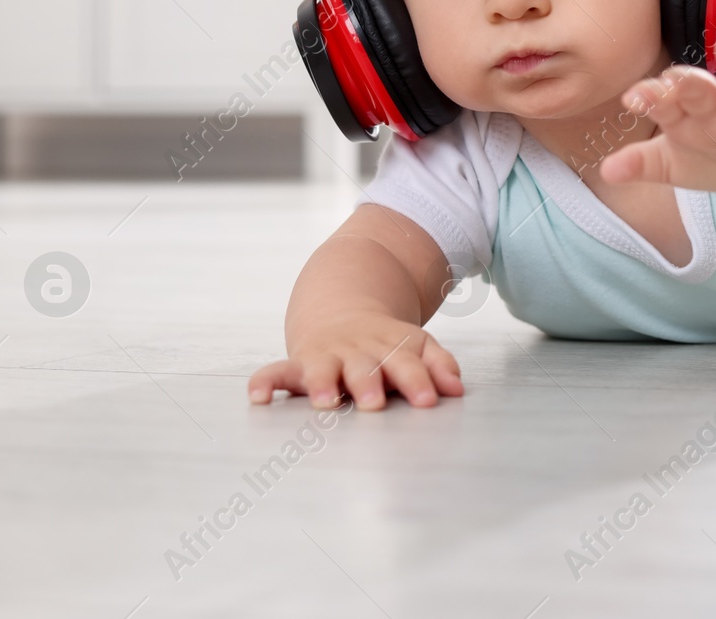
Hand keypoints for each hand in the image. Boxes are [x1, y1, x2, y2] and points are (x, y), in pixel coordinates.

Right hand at [247, 310, 463, 410]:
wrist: (342, 311)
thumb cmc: (385, 344)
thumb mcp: (416, 346)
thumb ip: (438, 365)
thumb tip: (457, 388)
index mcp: (390, 348)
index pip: (406, 365)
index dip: (418, 381)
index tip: (427, 401)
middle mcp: (357, 353)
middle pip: (364, 368)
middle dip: (369, 385)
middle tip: (374, 405)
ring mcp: (325, 357)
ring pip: (322, 370)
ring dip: (322, 384)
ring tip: (324, 402)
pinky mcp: (297, 364)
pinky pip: (275, 372)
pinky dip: (264, 382)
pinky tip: (257, 398)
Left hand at [601, 37, 715, 195]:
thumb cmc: (712, 159)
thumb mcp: (672, 165)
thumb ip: (641, 164)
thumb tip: (605, 171)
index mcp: (683, 116)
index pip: (664, 103)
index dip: (650, 98)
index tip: (633, 99)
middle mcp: (713, 107)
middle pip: (698, 90)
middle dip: (687, 83)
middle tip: (674, 78)